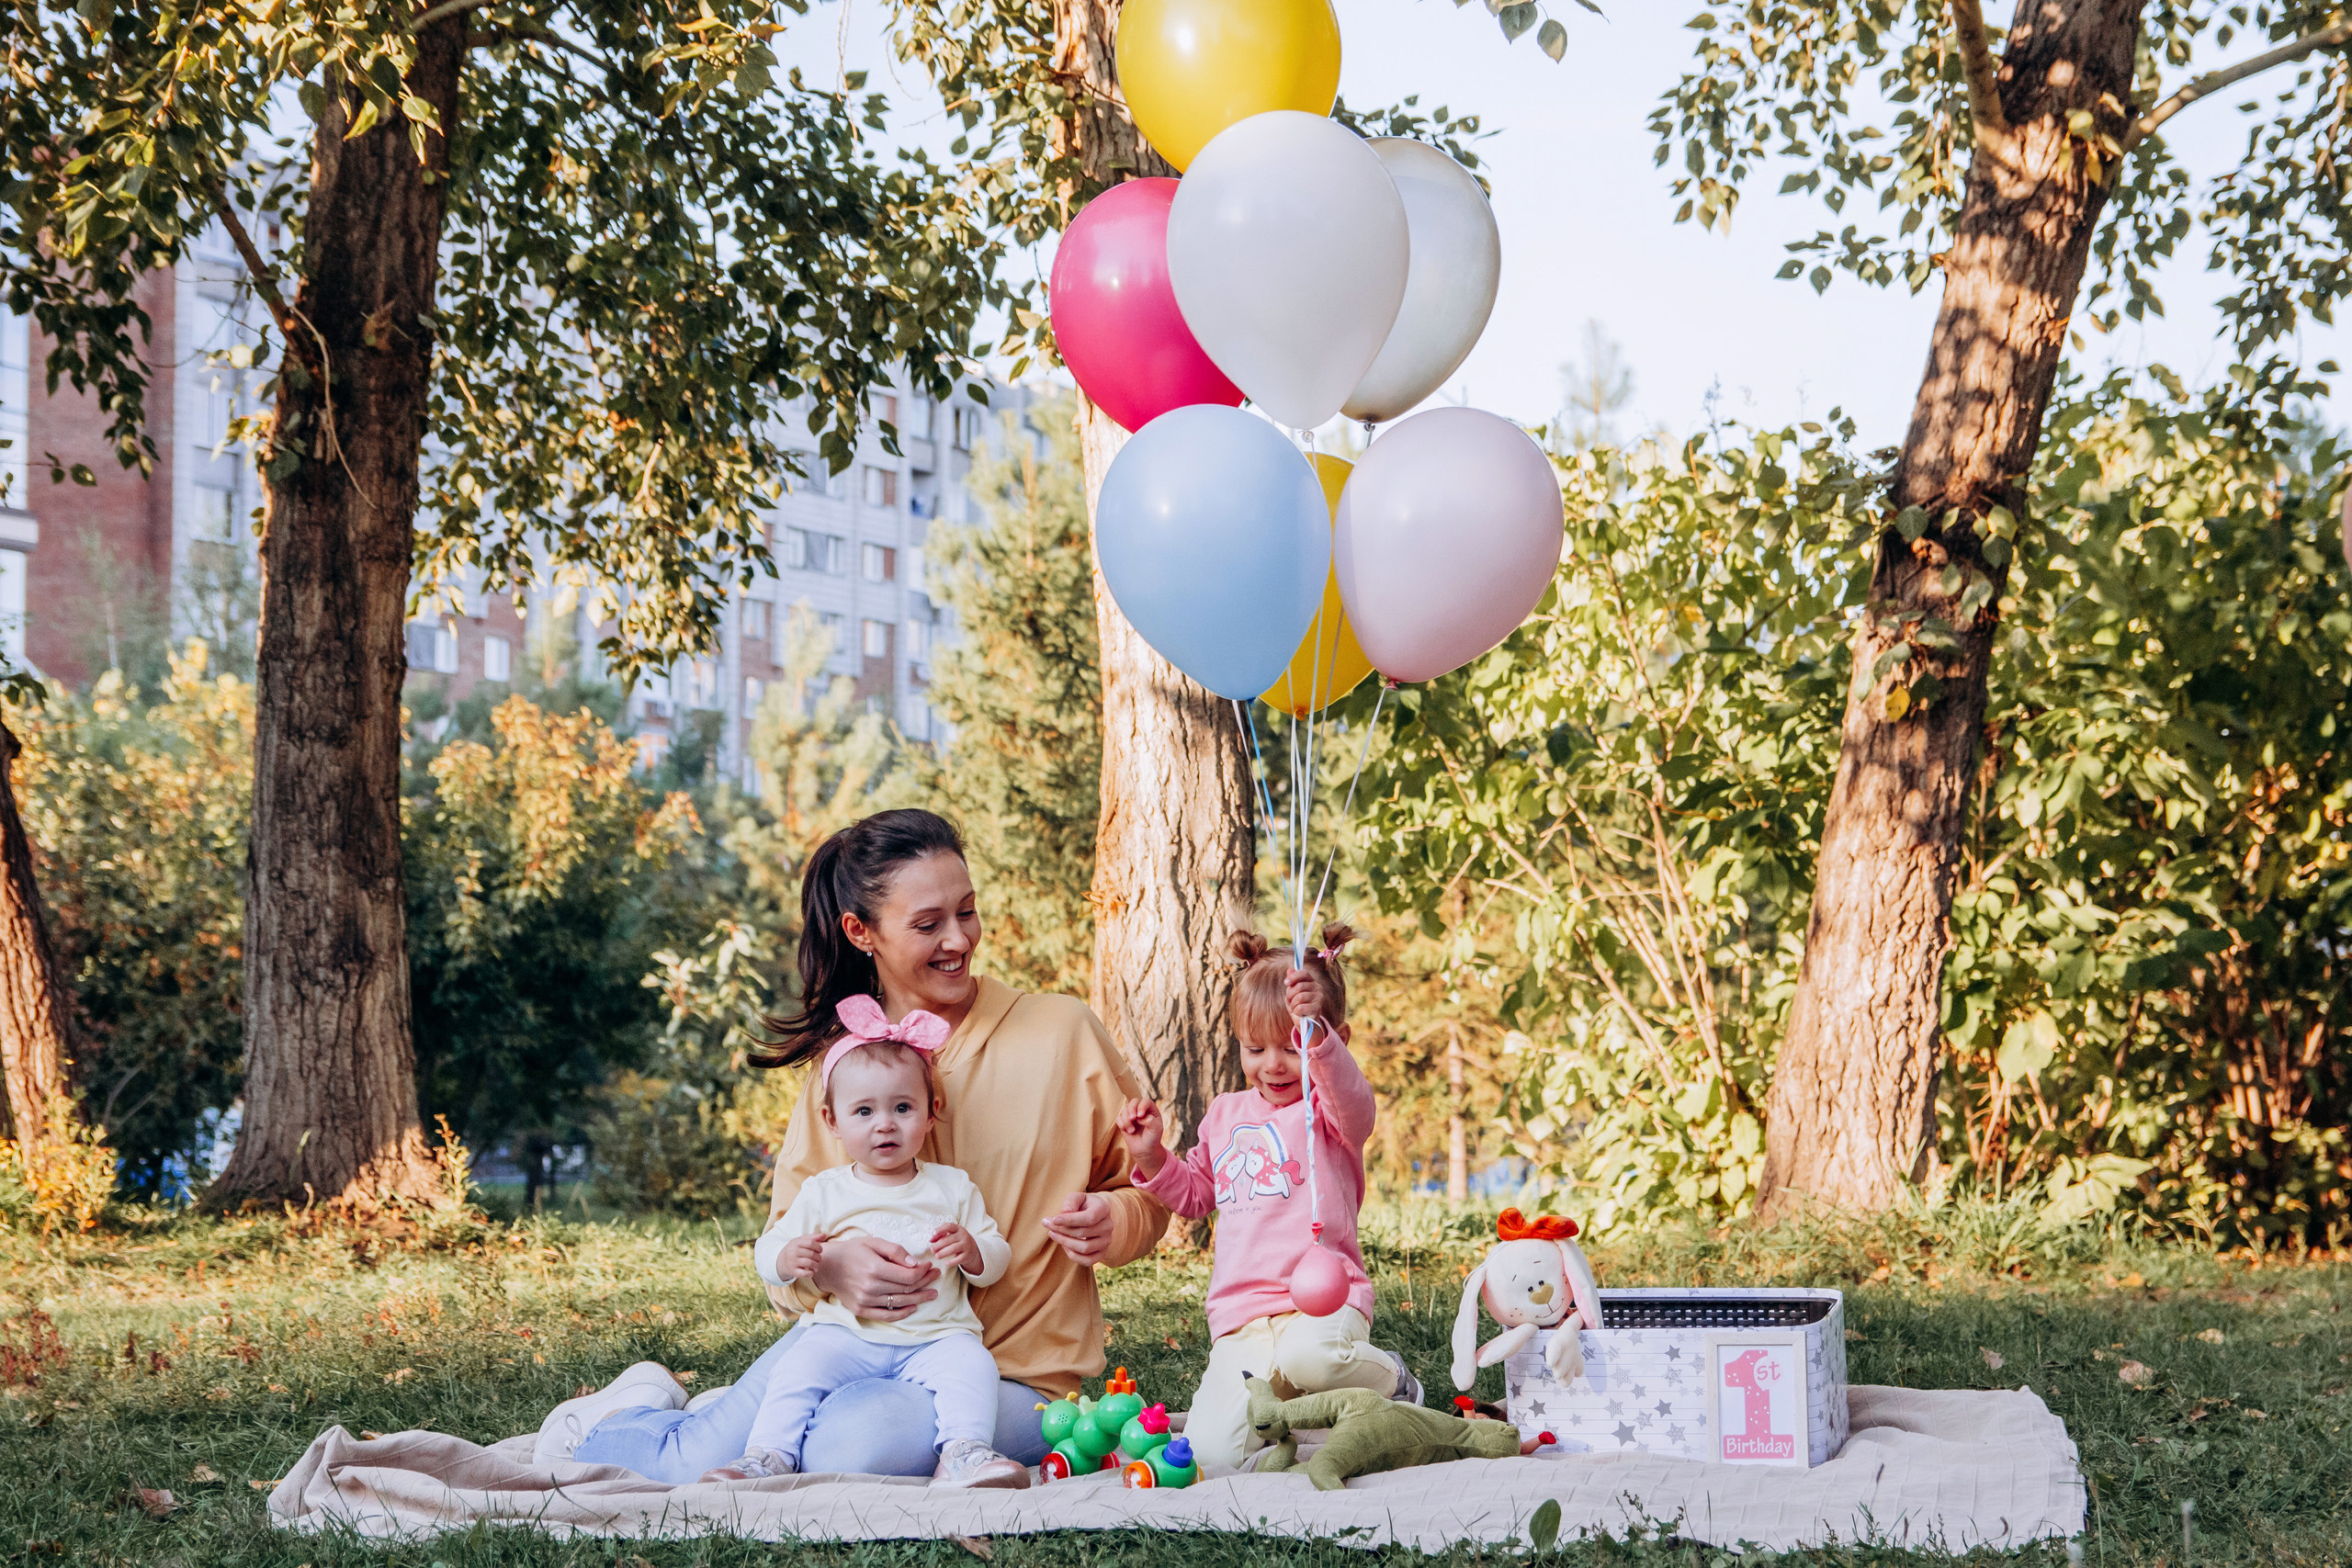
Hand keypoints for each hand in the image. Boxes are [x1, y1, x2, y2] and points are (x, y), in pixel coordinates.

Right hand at [776, 1232, 826, 1281]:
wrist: (781, 1261)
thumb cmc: (795, 1249)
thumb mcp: (801, 1241)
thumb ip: (813, 1237)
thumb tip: (824, 1235)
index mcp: (796, 1242)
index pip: (811, 1243)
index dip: (818, 1247)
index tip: (820, 1250)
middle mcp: (793, 1252)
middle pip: (812, 1254)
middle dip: (818, 1257)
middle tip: (818, 1259)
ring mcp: (792, 1262)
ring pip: (810, 1263)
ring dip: (816, 1266)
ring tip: (816, 1266)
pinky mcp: (793, 1272)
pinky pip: (805, 1274)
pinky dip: (811, 1273)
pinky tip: (811, 1271)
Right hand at [808, 1234, 940, 1320]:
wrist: (828, 1266)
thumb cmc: (852, 1251)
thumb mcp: (874, 1242)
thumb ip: (895, 1251)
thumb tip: (915, 1263)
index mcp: (874, 1268)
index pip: (908, 1276)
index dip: (923, 1272)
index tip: (930, 1266)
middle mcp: (870, 1287)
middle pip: (906, 1289)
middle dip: (925, 1282)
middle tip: (936, 1277)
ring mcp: (865, 1301)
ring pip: (900, 1302)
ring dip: (919, 1298)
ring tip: (931, 1293)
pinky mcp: (861, 1310)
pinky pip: (886, 1316)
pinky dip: (902, 1313)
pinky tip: (913, 1307)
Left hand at [929, 1222, 979, 1275]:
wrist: (972, 1248)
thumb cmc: (957, 1240)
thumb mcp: (951, 1235)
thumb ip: (940, 1235)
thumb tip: (931, 1240)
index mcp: (957, 1229)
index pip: (949, 1226)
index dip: (940, 1229)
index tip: (933, 1234)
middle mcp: (963, 1236)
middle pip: (948, 1239)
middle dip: (938, 1245)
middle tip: (932, 1250)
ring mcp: (966, 1245)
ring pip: (953, 1248)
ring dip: (943, 1253)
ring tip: (937, 1256)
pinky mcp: (967, 1255)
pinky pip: (958, 1259)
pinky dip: (952, 1262)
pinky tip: (946, 1263)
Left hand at [1040, 1190, 1115, 1266]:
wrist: (1095, 1215)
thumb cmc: (1082, 1205)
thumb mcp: (1076, 1197)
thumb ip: (1070, 1202)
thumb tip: (1064, 1214)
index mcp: (1104, 1209)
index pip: (1088, 1218)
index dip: (1070, 1220)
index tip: (1053, 1220)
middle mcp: (1108, 1226)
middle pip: (1083, 1233)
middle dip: (1062, 1230)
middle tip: (1047, 1224)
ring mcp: (1107, 1241)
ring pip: (1085, 1248)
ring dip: (1064, 1242)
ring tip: (1053, 1234)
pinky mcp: (1102, 1253)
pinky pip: (1087, 1261)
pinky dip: (1073, 1255)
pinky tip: (1064, 1245)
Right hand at [1117, 1097, 1167, 1178]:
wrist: (1145, 1150)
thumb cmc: (1153, 1138)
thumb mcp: (1157, 1129)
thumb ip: (1151, 1120)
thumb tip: (1140, 1117)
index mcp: (1151, 1110)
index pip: (1145, 1101)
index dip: (1142, 1106)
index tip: (1140, 1116)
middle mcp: (1141, 1110)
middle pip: (1134, 1101)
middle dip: (1131, 1109)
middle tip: (1132, 1119)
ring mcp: (1132, 1115)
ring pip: (1125, 1110)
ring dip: (1127, 1121)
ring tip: (1132, 1131)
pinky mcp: (1124, 1122)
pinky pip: (1119, 1118)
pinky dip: (1122, 1124)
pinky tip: (1127, 1131)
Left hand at [1284, 968, 1342, 1037]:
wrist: (1304, 1022)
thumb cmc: (1298, 1006)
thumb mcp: (1292, 993)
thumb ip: (1292, 982)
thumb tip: (1289, 970)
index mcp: (1311, 982)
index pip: (1304, 973)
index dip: (1293, 977)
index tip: (1286, 983)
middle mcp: (1318, 988)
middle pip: (1299, 986)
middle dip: (1290, 995)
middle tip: (1290, 1001)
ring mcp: (1319, 998)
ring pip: (1299, 997)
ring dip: (1293, 1004)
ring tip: (1295, 1008)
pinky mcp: (1318, 1009)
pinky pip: (1301, 1007)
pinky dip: (1296, 1011)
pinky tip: (1300, 1013)